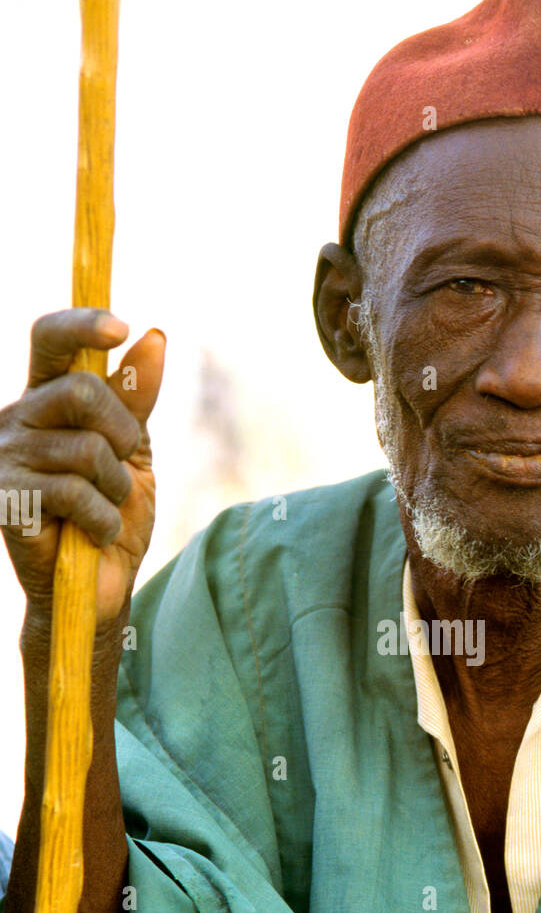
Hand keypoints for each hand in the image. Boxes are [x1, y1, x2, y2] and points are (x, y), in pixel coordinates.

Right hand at [0, 308, 164, 629]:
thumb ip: (136, 401)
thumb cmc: (112, 515)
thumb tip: (154, 337)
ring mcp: (5, 457)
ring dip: (115, 487)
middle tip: (122, 466)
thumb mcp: (132, 453)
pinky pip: (74, 492)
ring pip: (87, 449)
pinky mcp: (5, 499)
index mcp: (45, 399)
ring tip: (105, 508)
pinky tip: (95, 532)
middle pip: (82, 390)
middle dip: (123, 432)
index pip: (50, 341)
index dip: (81, 326)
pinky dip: (103, 517)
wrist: (98, 586)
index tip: (119, 327)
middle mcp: (16, 419)